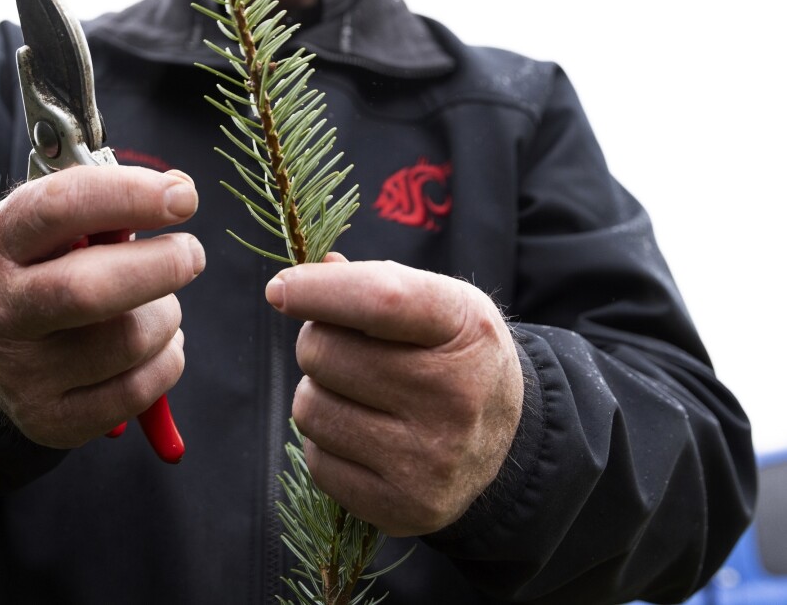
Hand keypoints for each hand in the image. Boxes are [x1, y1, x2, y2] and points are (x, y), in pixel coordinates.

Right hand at [0, 166, 204, 448]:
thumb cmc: (47, 274)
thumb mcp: (55, 231)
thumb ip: (108, 206)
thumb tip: (177, 191)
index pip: (60, 208)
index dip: (129, 196)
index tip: (182, 197)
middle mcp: (1, 310)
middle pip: (90, 290)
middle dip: (160, 267)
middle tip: (191, 254)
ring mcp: (25, 373)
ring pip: (130, 339)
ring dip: (166, 315)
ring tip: (156, 306)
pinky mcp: (54, 419)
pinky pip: (142, 388)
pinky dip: (167, 359)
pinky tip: (152, 346)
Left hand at [266, 254, 522, 536]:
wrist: (509, 442)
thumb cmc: (454, 355)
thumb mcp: (436, 303)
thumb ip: (369, 284)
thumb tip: (295, 283)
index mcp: (465, 328)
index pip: (378, 300)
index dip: (316, 290)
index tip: (280, 289)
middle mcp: (455, 396)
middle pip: (323, 353)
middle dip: (318, 344)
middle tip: (346, 352)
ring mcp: (431, 458)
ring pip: (310, 409)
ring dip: (318, 395)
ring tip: (358, 396)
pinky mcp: (406, 507)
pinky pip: (317, 462)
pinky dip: (327, 444)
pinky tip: (365, 438)